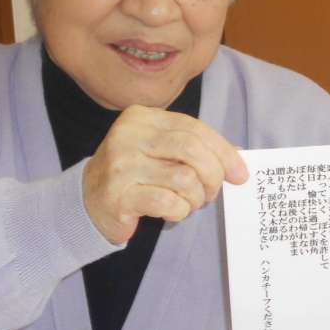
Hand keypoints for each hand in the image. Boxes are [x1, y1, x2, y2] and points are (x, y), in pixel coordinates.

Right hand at [83, 105, 247, 243]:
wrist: (88, 201)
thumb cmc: (137, 174)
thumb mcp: (164, 152)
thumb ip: (198, 148)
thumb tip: (239, 158)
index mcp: (143, 118)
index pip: (195, 128)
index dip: (224, 152)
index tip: (240, 174)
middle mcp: (128, 136)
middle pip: (191, 149)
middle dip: (213, 174)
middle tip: (213, 192)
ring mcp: (120, 165)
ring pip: (184, 178)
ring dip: (196, 197)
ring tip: (190, 203)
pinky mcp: (118, 195)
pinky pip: (168, 202)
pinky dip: (180, 211)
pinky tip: (173, 212)